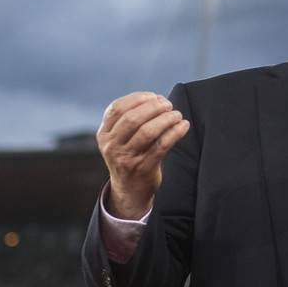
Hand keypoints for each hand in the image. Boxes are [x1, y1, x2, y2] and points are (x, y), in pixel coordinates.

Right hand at [97, 92, 189, 218]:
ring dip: (166, 119)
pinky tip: (183, 126)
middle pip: (132, 119)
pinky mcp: (143, 168)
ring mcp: (127, 158)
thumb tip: (157, 98)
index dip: (137, 98)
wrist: (129, 190)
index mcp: (104, 134)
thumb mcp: (118, 139)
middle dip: (153, 107)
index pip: (117, 108)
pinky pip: (162, 146)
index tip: (154, 96)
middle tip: (168, 104)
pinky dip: (175, 133)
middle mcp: (112, 146)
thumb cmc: (129, 156)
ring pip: (148, 132)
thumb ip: (128, 119)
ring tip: (177, 115)